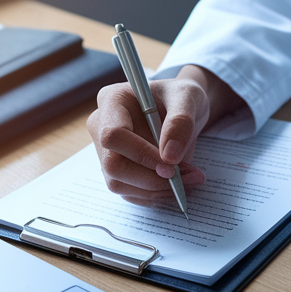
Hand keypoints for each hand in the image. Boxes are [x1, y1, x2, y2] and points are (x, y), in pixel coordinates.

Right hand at [86, 65, 241, 205]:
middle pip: (112, 165)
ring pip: (120, 183)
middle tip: (184, 177)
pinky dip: (156, 194)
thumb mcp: (188, 97)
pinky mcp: (117, 170)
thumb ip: (180, 122)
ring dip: (156, 189)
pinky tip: (179, 184)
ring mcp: (106, 151)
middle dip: (150, 178)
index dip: (141, 154)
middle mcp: (101, 126)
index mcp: (112, 101)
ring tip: (189, 178)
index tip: (171, 165)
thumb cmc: (181, 97)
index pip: (113, 135)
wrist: (181, 109)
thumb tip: (169, 157)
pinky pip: (130, 191)